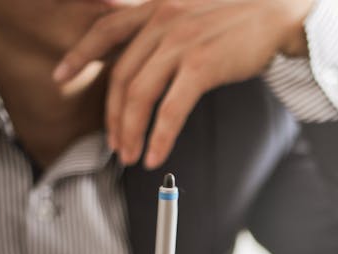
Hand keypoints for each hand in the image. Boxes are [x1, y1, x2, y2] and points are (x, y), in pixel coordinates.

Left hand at [52, 0, 313, 169]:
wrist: (277, 12)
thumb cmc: (240, 16)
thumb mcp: (192, 9)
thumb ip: (166, 27)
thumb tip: (148, 56)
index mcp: (156, 7)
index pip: (105, 29)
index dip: (80, 54)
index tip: (60, 75)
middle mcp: (162, 21)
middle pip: (122, 76)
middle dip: (113, 116)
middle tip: (114, 143)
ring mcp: (180, 43)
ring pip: (140, 96)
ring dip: (131, 132)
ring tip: (132, 155)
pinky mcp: (201, 66)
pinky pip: (171, 109)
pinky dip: (160, 137)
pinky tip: (156, 154)